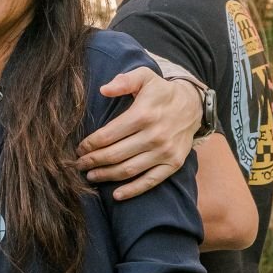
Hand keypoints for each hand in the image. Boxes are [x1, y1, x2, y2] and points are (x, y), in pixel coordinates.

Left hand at [75, 67, 200, 199]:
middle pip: (115, 154)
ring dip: (106, 175)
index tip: (79, 148)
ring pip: (129, 169)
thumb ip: (124, 81)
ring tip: (90, 176)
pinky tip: (116, 195)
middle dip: (93, 161)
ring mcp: (165, 152)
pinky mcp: (174, 164)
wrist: (193, 105)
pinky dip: (133, 190)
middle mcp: (154, 136)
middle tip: (79, 164)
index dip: (90, 144)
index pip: (108, 135)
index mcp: (143, 115)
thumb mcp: (144, 77)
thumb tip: (103, 89)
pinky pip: (151, 181)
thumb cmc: (161, 91)